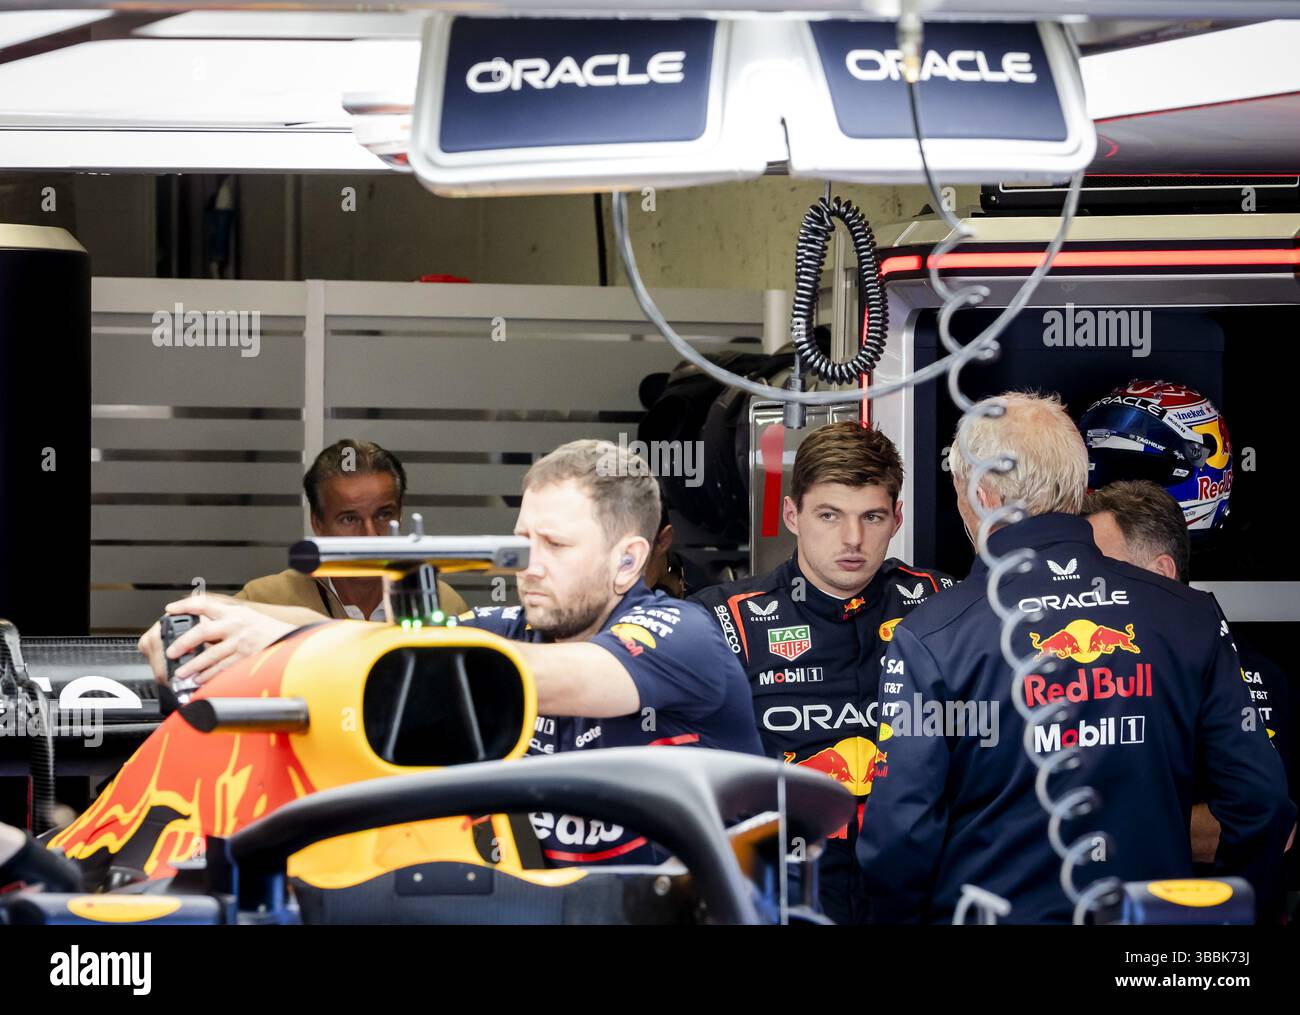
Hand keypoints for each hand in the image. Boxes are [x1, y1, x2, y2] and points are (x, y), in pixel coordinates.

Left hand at [137, 595, 294, 687]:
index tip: (170, 610)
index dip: (185, 606)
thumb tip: (199, 627)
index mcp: (233, 612)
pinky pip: (223, 668)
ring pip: (211, 654)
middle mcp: (235, 625)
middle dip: (184, 642)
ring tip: (182, 672)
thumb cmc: (265, 629)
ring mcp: (241, 642)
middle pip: (203, 631)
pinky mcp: (246, 657)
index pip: (204, 604)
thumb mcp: (245, 616)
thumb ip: (224, 619)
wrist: (288, 639)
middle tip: (172, 651)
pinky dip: (210, 675)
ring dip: (194, 665)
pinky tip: (201, 679)